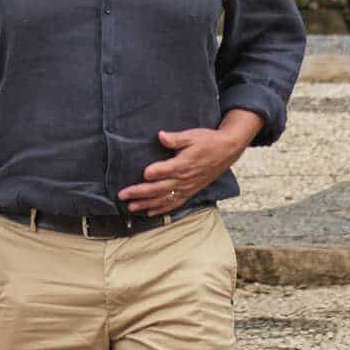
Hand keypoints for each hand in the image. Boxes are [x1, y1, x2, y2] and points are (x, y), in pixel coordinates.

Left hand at [119, 127, 240, 216]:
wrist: (227, 151)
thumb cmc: (208, 141)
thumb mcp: (192, 136)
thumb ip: (175, 138)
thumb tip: (161, 136)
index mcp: (183, 164)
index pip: (165, 170)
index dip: (154, 172)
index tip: (143, 173)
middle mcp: (184, 179)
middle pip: (158, 189)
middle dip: (139, 193)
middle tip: (122, 196)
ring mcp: (186, 188)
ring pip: (163, 199)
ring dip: (146, 204)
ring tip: (131, 208)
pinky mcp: (190, 192)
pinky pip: (174, 204)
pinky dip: (161, 210)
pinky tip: (150, 213)